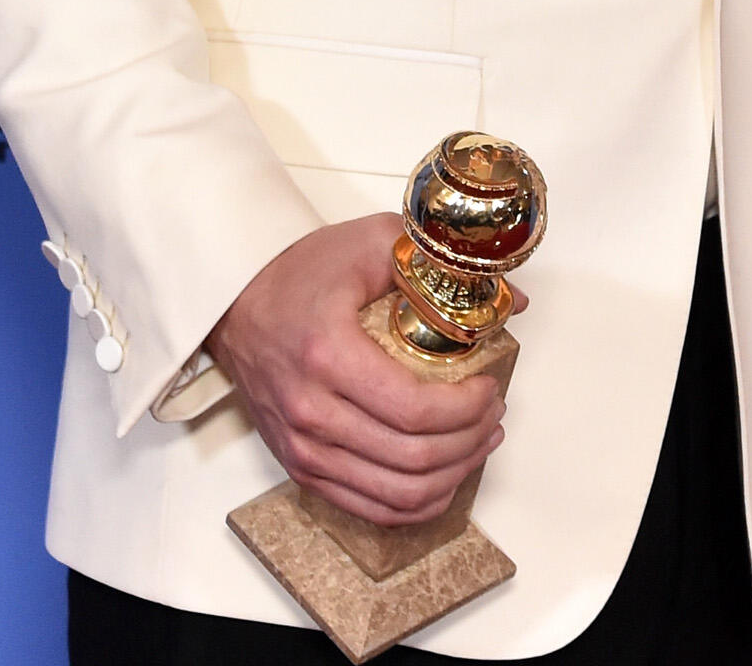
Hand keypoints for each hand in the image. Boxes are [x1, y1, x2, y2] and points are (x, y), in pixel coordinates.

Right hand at [207, 214, 504, 525]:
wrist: (236, 304)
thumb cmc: (303, 273)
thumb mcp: (373, 242)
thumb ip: (441, 264)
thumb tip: (515, 300)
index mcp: (328, 355)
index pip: (414, 410)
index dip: (467, 409)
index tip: (491, 387)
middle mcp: (311, 411)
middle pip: (412, 459)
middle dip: (470, 441)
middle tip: (494, 413)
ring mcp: (302, 448)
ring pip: (396, 494)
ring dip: (452, 475)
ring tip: (479, 441)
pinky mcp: (300, 469)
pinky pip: (368, 508)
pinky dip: (416, 503)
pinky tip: (445, 477)